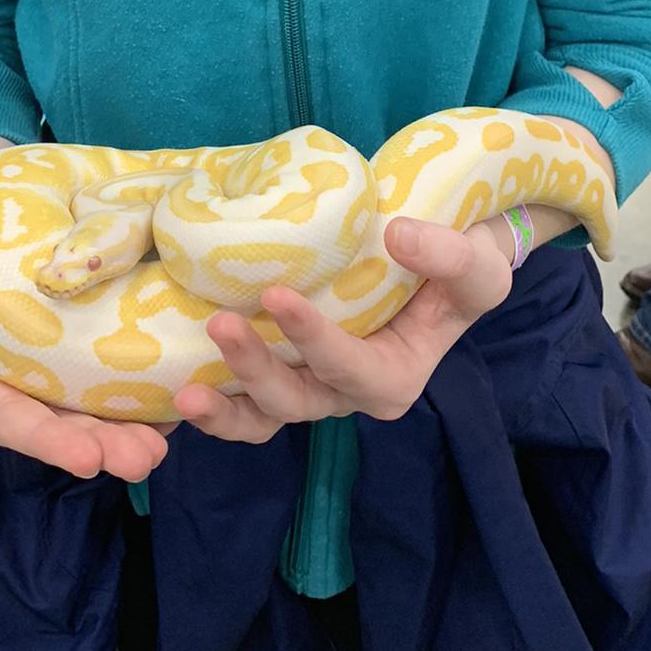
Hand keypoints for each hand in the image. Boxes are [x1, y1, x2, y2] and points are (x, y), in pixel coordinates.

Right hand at [0, 217, 170, 482]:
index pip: (5, 414)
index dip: (45, 436)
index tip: (88, 456)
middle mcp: (9, 379)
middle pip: (58, 420)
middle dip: (102, 443)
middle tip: (150, 459)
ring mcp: (45, 365)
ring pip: (90, 403)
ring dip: (131, 423)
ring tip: (178, 436)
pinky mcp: (73, 342)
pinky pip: (109, 369)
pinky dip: (143, 382)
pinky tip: (186, 389)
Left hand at [172, 216, 512, 443]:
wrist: (443, 262)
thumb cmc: (462, 267)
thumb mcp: (478, 264)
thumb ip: (449, 255)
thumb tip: (399, 235)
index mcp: (393, 378)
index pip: (350, 367)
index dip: (313, 338)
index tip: (276, 294)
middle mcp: (346, 393)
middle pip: (295, 400)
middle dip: (255, 370)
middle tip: (220, 325)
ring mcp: (310, 385)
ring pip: (262, 415)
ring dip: (224, 408)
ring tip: (183, 394)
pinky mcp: (282, 366)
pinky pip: (244, 399)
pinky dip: (214, 402)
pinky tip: (171, 389)